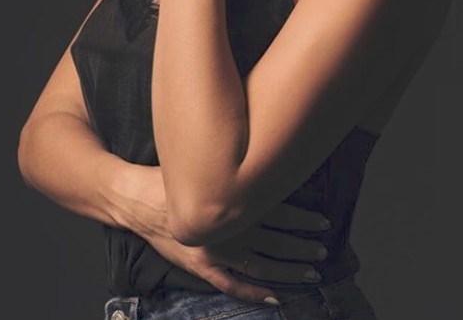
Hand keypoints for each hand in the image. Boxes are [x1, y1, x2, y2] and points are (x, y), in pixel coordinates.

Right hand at [122, 165, 328, 304]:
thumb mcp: (208, 165)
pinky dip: (254, 293)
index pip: (278, 213)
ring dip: (288, 271)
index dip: (303, 220)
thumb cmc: (174, 177)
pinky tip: (275, 297)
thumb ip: (239, 171)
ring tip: (311, 272)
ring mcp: (214, 252)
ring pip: (260, 267)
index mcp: (230, 203)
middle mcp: (226, 230)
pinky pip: (232, 285)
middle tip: (324, 250)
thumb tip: (273, 164)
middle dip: (302, 248)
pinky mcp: (201, 266)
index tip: (325, 222)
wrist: (137, 198)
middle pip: (275, 243)